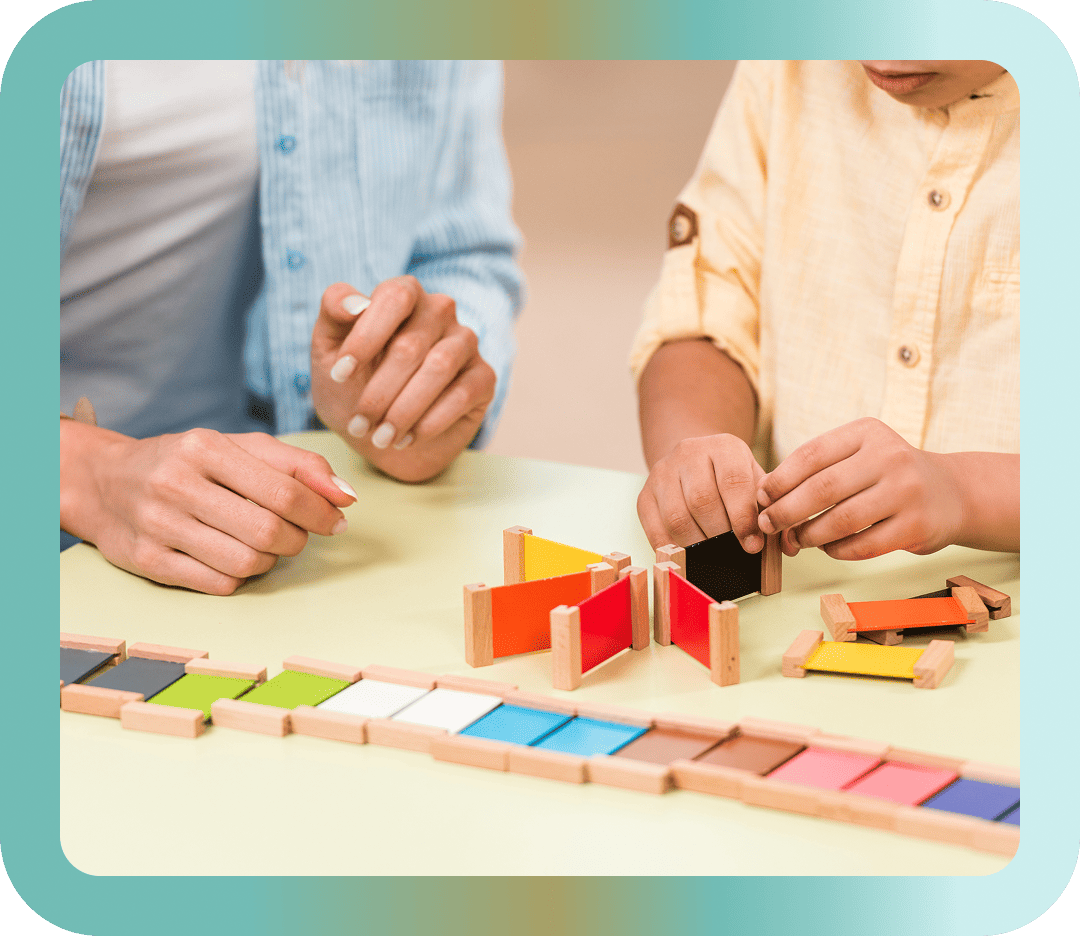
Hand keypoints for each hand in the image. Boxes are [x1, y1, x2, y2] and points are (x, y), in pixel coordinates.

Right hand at [61, 422, 355, 594]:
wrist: (105, 482)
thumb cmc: (188, 464)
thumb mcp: (239, 448)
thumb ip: (297, 466)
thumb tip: (346, 496)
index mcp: (205, 448)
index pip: (285, 492)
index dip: (322, 512)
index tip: (337, 520)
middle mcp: (176, 484)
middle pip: (268, 532)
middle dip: (297, 539)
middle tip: (297, 534)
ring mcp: (159, 525)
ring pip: (246, 563)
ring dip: (271, 560)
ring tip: (265, 544)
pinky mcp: (148, 562)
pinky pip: (219, 584)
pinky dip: (241, 577)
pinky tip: (235, 557)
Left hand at [311, 278, 495, 481]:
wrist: (380, 432)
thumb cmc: (354, 385)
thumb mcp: (329, 349)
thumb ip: (333, 312)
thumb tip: (354, 303)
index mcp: (404, 294)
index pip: (394, 297)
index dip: (366, 336)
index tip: (339, 376)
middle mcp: (440, 311)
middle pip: (411, 345)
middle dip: (379, 392)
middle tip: (359, 424)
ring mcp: (465, 342)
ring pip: (439, 368)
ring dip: (403, 410)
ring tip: (381, 438)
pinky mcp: (484, 377)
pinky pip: (462, 394)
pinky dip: (429, 422)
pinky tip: (406, 438)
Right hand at [636, 434, 765, 551]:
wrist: (695, 460)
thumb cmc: (731, 477)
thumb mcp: (755, 480)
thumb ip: (771, 508)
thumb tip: (786, 546)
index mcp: (724, 446)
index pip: (733, 482)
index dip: (743, 518)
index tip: (752, 544)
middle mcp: (689, 453)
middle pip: (702, 500)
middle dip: (720, 533)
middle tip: (732, 550)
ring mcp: (662, 472)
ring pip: (677, 517)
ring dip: (697, 543)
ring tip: (712, 552)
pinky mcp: (644, 494)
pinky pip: (655, 529)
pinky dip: (672, 548)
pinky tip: (689, 554)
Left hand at [756, 417, 964, 559]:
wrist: (951, 492)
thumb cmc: (888, 475)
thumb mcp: (859, 454)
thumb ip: (817, 469)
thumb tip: (765, 496)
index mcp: (867, 432)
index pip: (811, 454)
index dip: (779, 479)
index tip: (761, 497)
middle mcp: (890, 457)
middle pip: (822, 489)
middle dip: (786, 511)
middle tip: (767, 524)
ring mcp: (906, 491)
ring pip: (841, 520)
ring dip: (809, 534)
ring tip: (796, 539)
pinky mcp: (917, 525)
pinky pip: (863, 545)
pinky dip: (836, 550)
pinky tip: (827, 547)